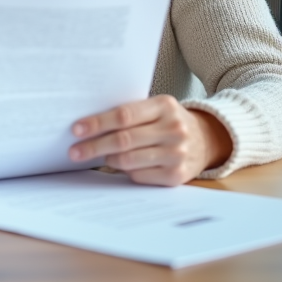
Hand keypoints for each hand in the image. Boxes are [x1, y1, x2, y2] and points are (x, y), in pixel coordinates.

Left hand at [68, 95, 232, 186]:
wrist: (207, 140)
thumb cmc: (169, 121)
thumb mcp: (156, 108)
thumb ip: (130, 113)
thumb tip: (88, 126)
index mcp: (164, 105)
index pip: (123, 115)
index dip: (97, 123)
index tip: (76, 129)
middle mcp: (173, 129)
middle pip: (123, 139)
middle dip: (94, 146)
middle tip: (74, 151)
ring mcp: (176, 153)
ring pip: (129, 160)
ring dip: (107, 160)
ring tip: (96, 157)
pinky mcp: (176, 175)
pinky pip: (139, 175)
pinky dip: (125, 171)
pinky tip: (120, 166)